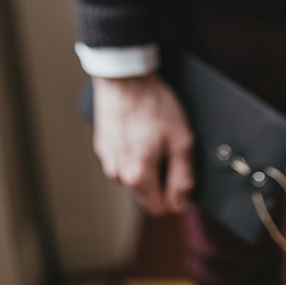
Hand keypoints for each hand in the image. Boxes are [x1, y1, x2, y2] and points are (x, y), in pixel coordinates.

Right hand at [92, 73, 194, 214]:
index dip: (176, 194)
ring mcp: (107, 160)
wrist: (125, 77)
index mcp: (138, 177)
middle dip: (161, 178)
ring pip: (133, 176)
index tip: (182, 171)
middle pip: (146, 194)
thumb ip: (183, 176)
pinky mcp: (102, 146)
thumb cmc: (154, 104)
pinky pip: (122, 159)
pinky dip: (133, 150)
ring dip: (146, 164)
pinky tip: (140, 129)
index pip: (161, 207)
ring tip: (154, 135)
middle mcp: (118, 174)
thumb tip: (181, 202)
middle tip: (169, 148)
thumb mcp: (181, 139)